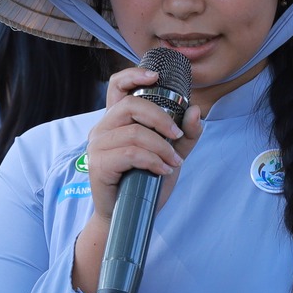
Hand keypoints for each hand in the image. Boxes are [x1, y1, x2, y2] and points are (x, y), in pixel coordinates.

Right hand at [84, 63, 204, 221]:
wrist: (128, 217)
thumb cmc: (145, 183)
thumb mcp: (171, 155)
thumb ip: (186, 135)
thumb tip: (195, 110)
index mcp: (117, 120)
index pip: (117, 86)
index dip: (133, 76)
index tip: (155, 77)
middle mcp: (103, 128)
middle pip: (130, 106)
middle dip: (160, 118)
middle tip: (177, 136)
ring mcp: (98, 146)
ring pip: (134, 133)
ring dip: (161, 147)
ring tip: (172, 162)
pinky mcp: (99, 164)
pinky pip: (130, 153)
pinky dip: (153, 160)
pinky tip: (163, 170)